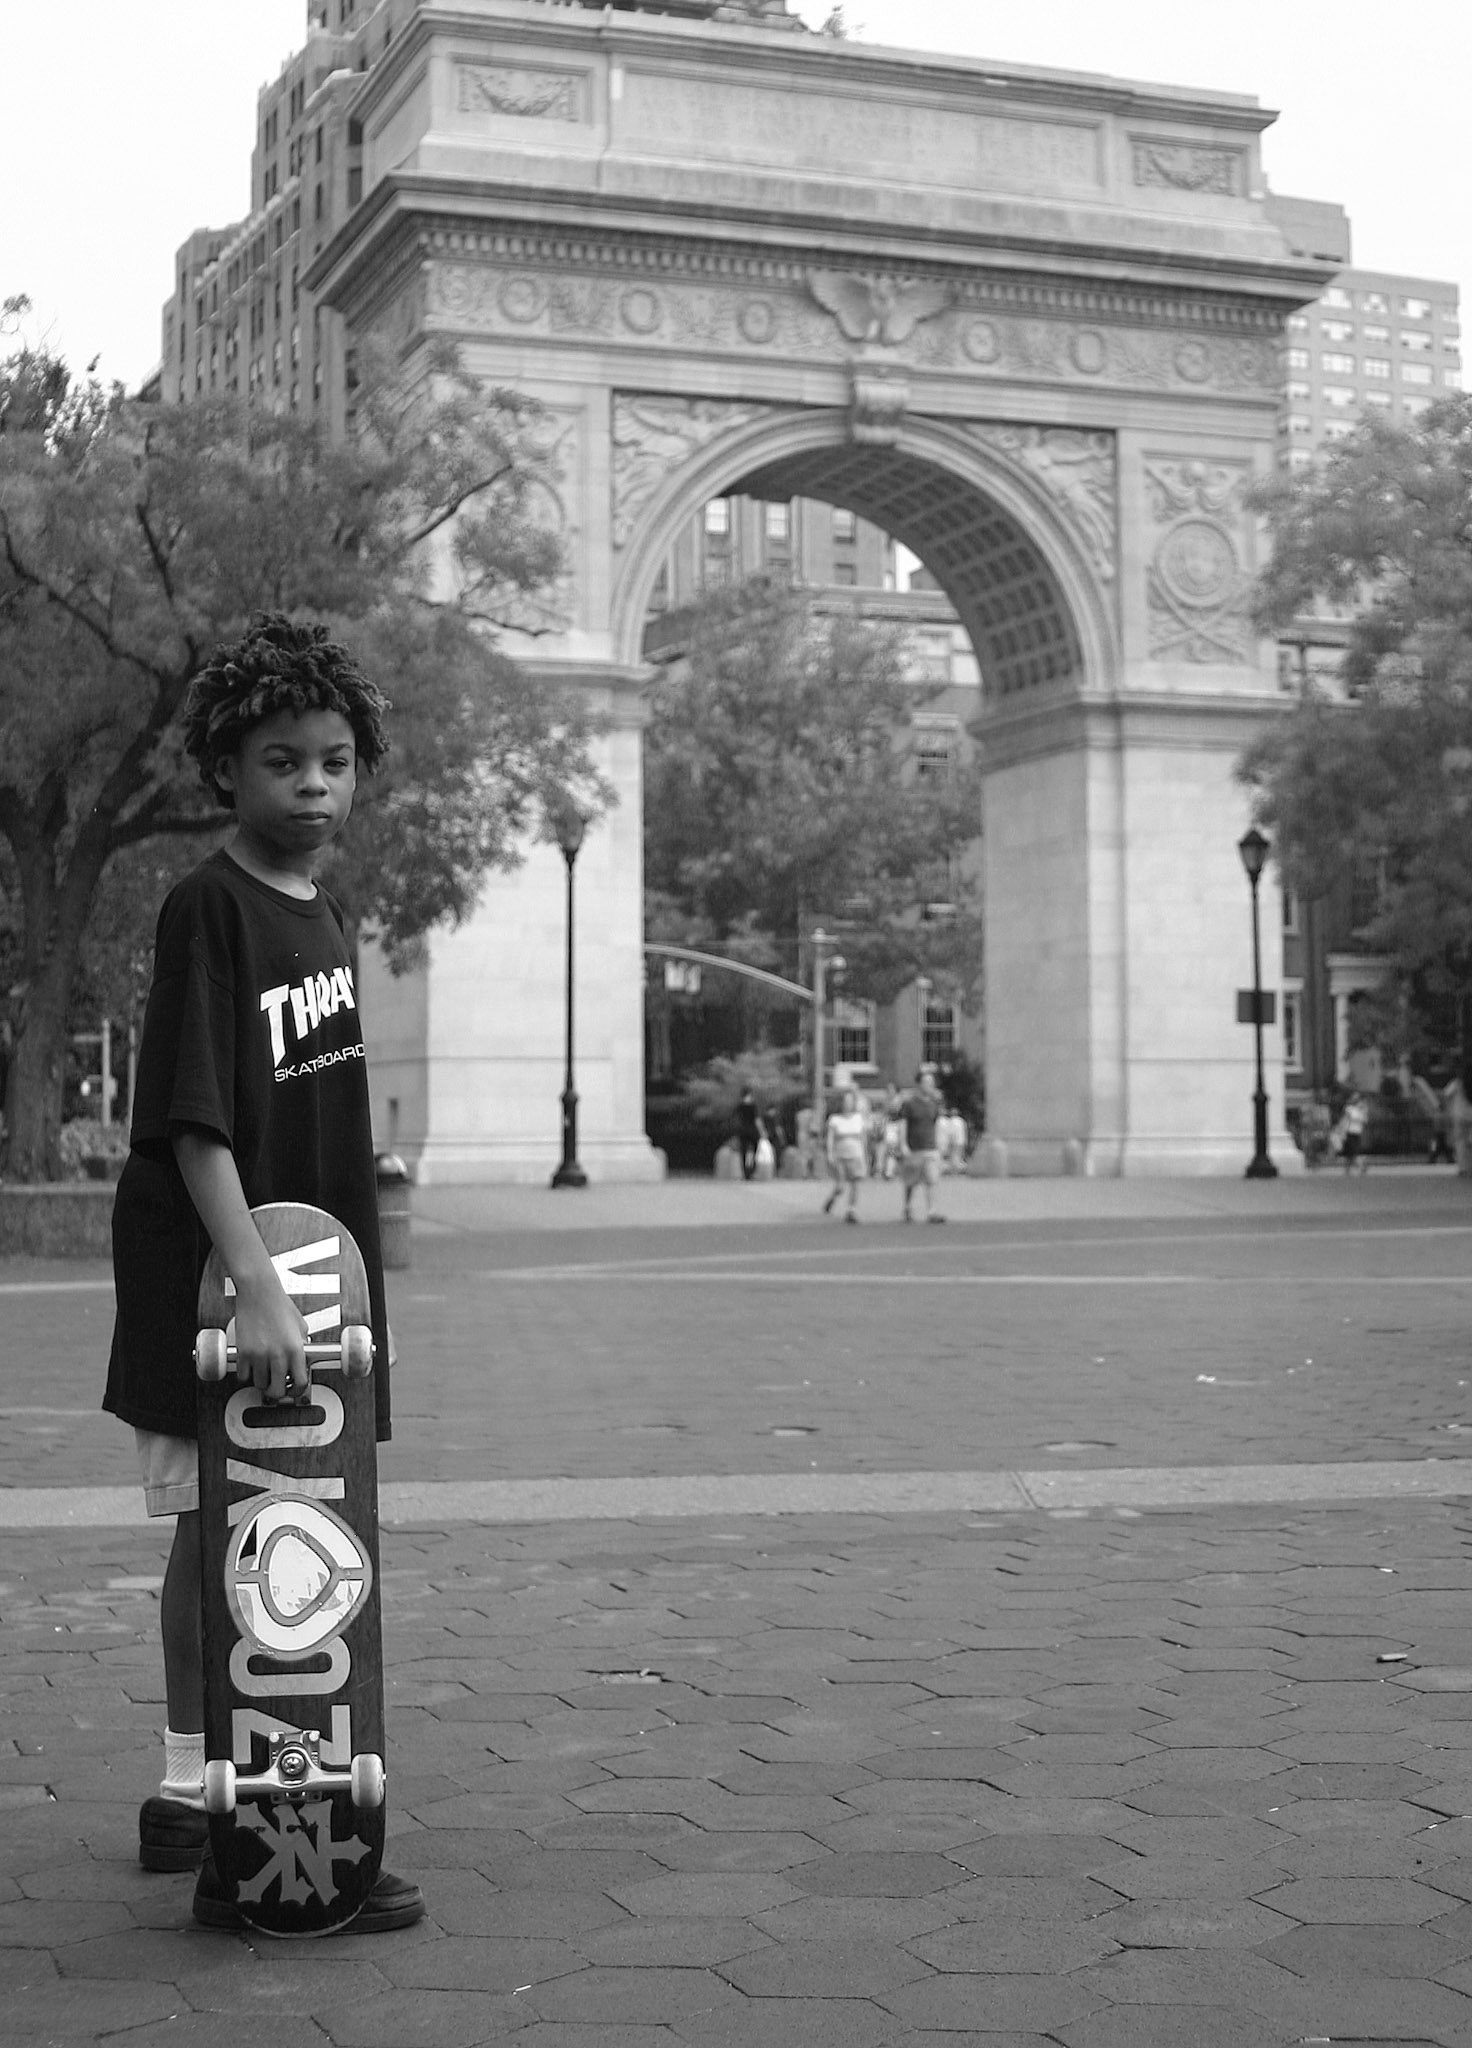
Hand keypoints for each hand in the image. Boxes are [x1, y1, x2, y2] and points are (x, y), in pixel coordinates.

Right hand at [231, 1272, 309, 1403]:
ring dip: (261, 1381)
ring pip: (259, 1384)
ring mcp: (259, 1355)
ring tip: (264, 1371)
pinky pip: (243, 1376)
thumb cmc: (279, 1305)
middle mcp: (278, 1355)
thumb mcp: (300, 1326)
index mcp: (296, 1349)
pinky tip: (252, 1366)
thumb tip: (302, 1361)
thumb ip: (301, 1345)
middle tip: (276, 1386)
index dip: (298, 1391)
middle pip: (277, 1391)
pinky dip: (247, 1374)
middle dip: (277, 1392)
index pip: (300, 1383)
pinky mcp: (243, 1352)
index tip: (294, 1391)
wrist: (259, 1292)